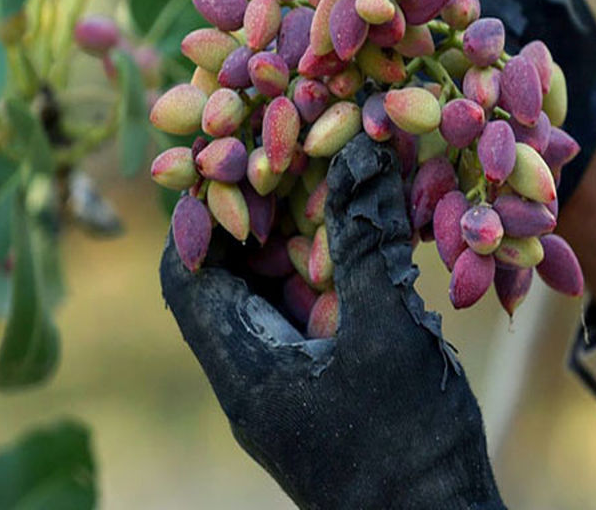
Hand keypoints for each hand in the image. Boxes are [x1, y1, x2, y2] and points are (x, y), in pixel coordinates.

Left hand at [161, 135, 504, 509]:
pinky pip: (320, 313)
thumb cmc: (408, 447)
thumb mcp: (389, 333)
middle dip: (263, 213)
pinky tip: (377, 237)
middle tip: (302, 156)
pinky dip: (339, 270)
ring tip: (343, 182)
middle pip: (233, 276)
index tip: (243, 157)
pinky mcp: (333, 386)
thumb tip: (359, 148)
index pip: (186, 274)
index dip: (203, 210)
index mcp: (243, 368)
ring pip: (281, 292)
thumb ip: (367, 241)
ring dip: (306, 238)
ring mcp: (295, 383)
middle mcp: (256, 375)